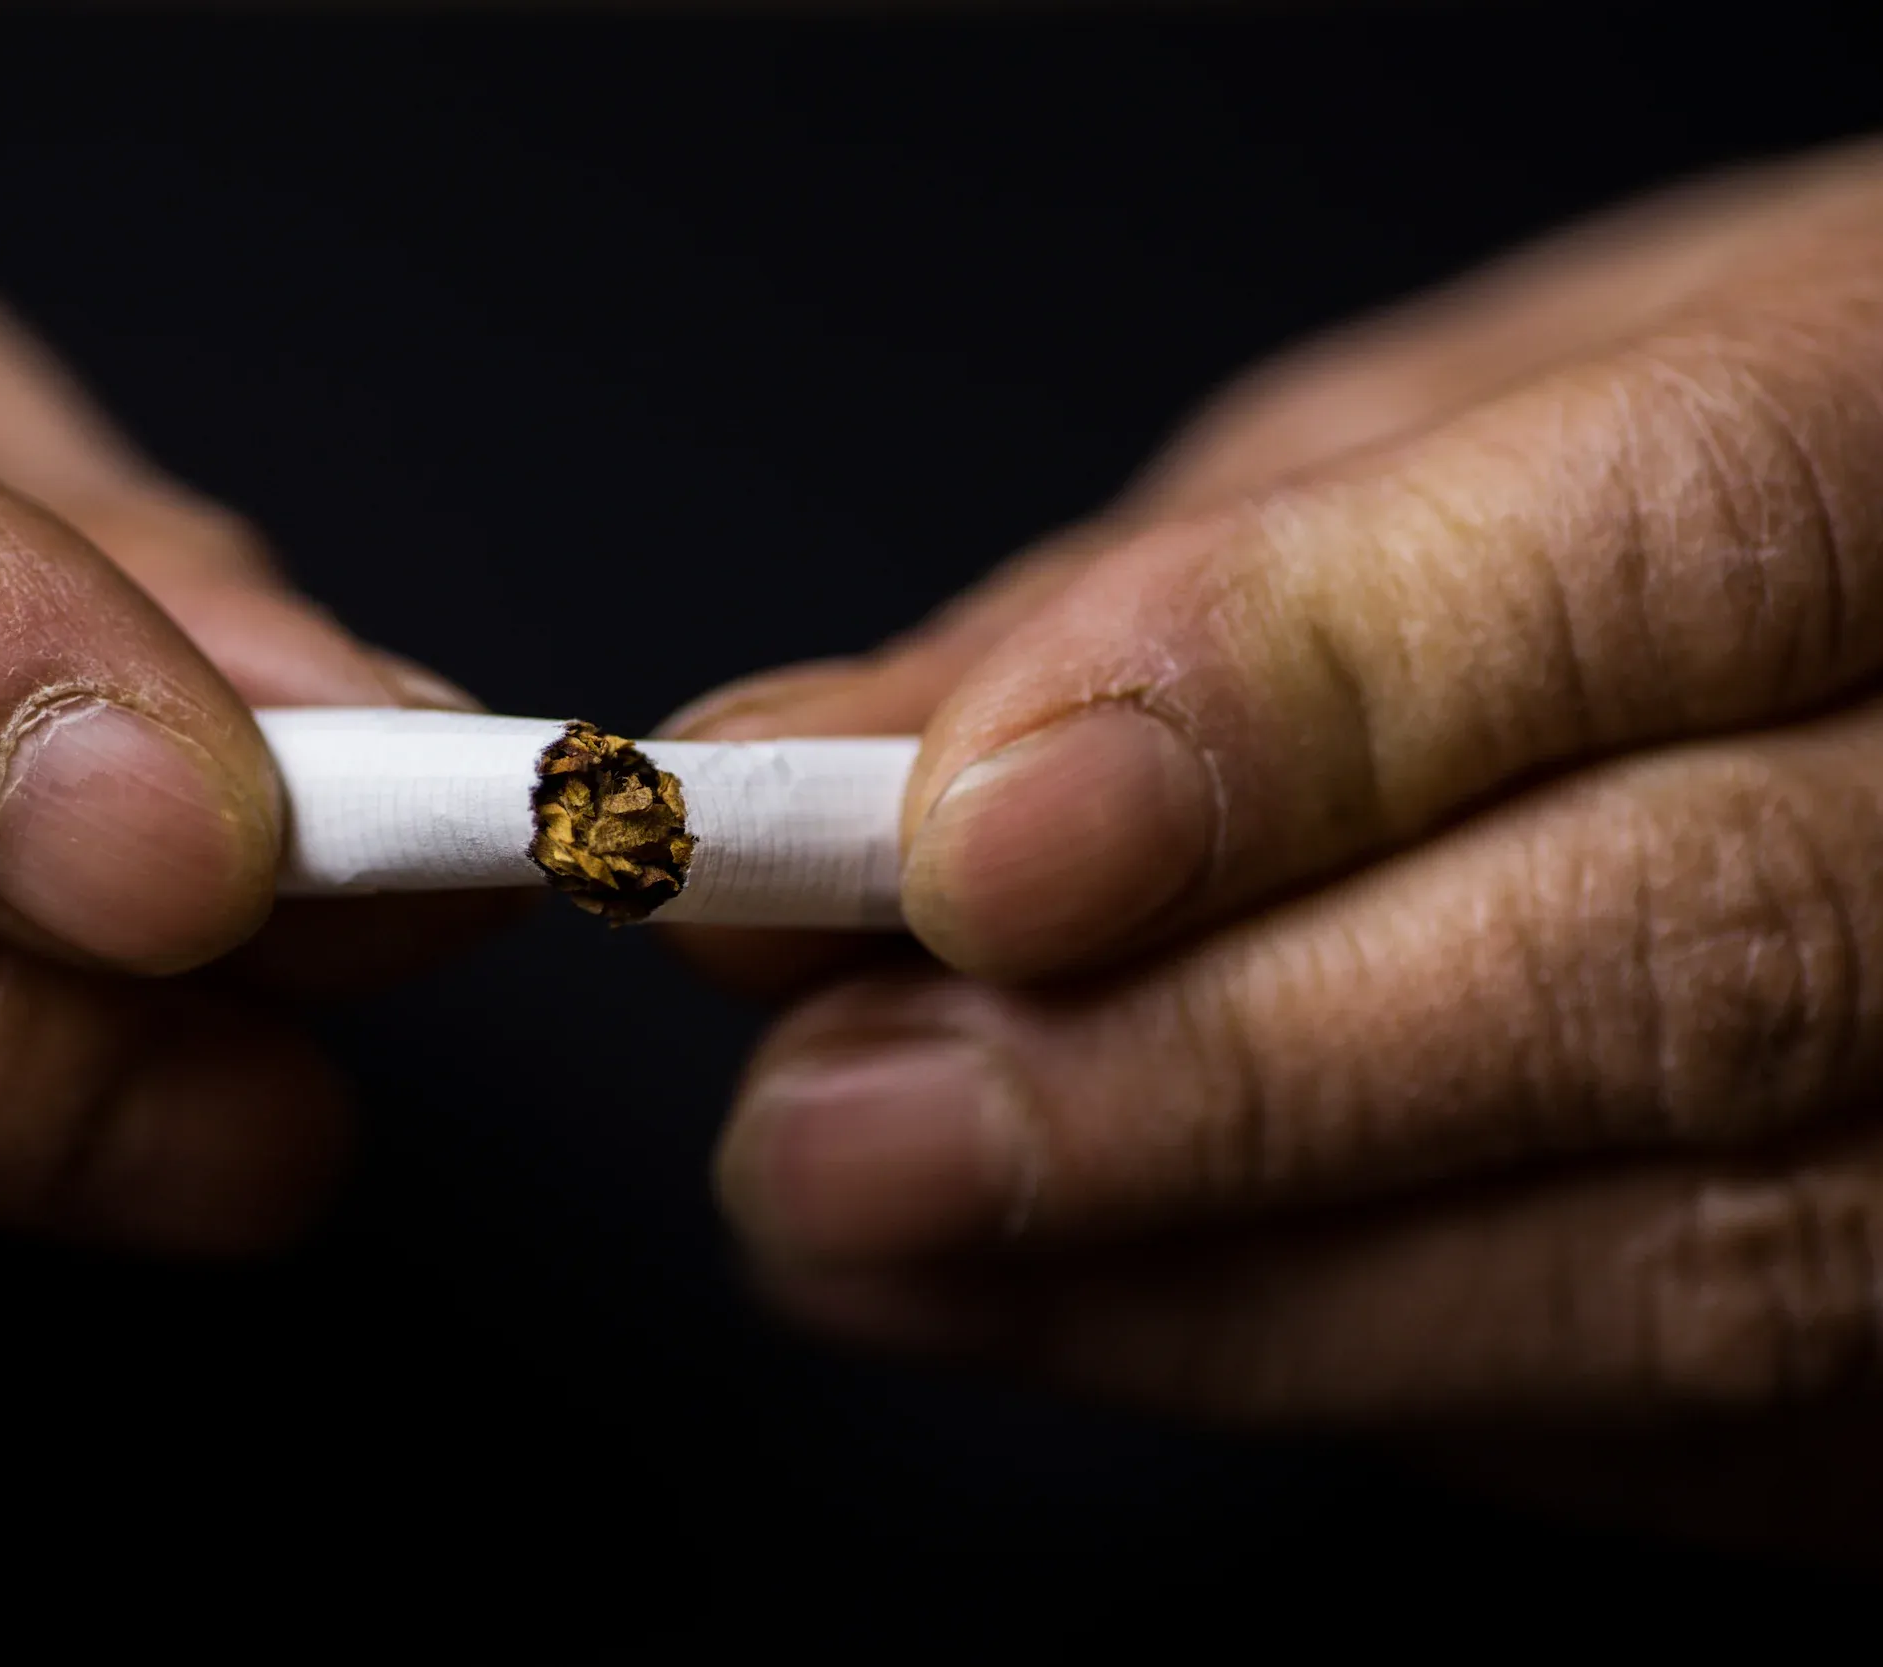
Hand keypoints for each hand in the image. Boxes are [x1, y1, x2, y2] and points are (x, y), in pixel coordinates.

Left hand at [679, 137, 1882, 1565]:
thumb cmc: (1751, 484)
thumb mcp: (1481, 428)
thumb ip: (1178, 591)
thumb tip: (824, 759)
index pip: (1666, 562)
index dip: (1294, 706)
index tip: (961, 839)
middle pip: (1673, 972)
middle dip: (1186, 1078)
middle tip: (829, 1119)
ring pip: (1679, 1265)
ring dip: (1201, 1283)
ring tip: (876, 1231)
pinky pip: (1684, 1423)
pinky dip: (1335, 1362)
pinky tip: (1096, 1299)